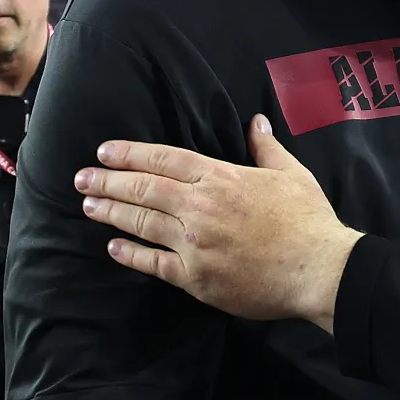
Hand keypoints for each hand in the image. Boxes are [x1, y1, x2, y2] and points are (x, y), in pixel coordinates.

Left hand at [75, 115, 361, 329]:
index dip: (131, 153)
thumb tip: (256, 122)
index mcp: (222, 178)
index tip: (106, 151)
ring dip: (112, 213)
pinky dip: (130, 254)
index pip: (165, 159)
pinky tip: (114, 246)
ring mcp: (194, 244)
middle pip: (144, 189)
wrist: (317, 269)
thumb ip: (267, 148)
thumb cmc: (308, 219)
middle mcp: (201, 207)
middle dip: (109, 181)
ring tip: (88, 206)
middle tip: (82, 178)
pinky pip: (153, 263)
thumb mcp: (292, 174)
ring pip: (142, 223)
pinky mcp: (195, 277)